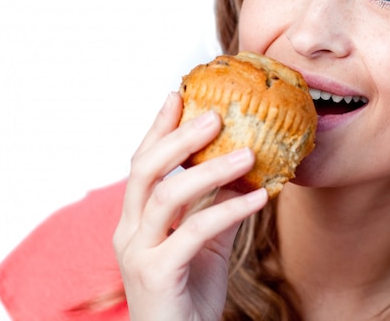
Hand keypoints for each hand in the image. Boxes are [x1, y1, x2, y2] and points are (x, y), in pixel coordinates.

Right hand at [113, 92, 267, 320]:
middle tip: (213, 113)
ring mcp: (138, 253)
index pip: (142, 162)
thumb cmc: (189, 295)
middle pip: (144, 170)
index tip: (178, 94)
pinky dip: (229, 210)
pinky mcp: (157, 275)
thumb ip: (216, 205)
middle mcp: (129, 231)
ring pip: (166, 196)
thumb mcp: (205, 242)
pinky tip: (260, 197)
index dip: (158, 127)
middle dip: (177, 136)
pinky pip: (195, 232)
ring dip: (208, 169)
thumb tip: (241, 166)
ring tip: (247, 152)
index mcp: (136, 219)